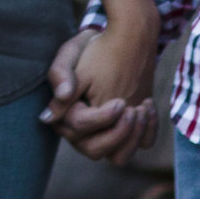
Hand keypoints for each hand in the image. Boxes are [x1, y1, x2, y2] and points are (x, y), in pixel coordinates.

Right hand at [47, 18, 158, 164]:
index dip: (102, 118)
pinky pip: (141, 146)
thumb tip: (51, 112)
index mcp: (64, 114)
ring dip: (134, 137)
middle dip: (118, 133)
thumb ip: (60, 75)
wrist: (120, 41)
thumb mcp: (72, 52)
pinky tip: (148, 106)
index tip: (120, 102)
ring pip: (120, 158)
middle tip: (132, 109)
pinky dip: (148, 132)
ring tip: (143, 109)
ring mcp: (105, 134)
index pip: (80, 128)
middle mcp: (81, 132)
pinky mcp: (126, 132)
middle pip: (96, 151)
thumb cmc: (93, 47)